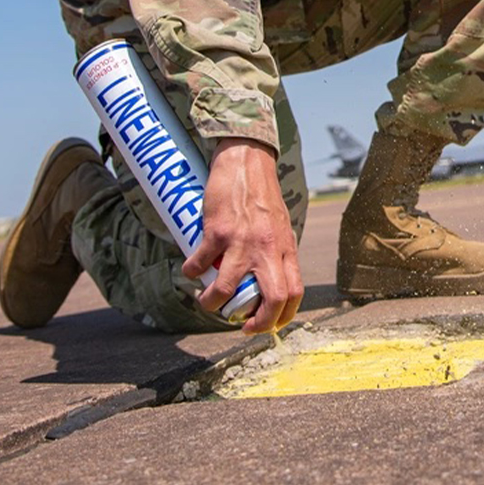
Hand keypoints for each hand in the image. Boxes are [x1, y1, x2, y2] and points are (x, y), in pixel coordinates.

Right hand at [181, 139, 303, 334]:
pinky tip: (189, 270)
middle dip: (256, 322)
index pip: (294, 292)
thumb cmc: (262, 193)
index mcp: (286, 247)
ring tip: (206, 301)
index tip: (268, 325)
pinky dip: (192, 272)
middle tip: (240, 325)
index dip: (282, 316)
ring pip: (228, 288)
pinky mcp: (219, 230)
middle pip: (272, 298)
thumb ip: (276, 250)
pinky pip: (201, 262)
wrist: (246, 159)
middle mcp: (268, 248)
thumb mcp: (279, 224)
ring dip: (213, 303)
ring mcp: (243, 240)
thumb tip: (267, 278)